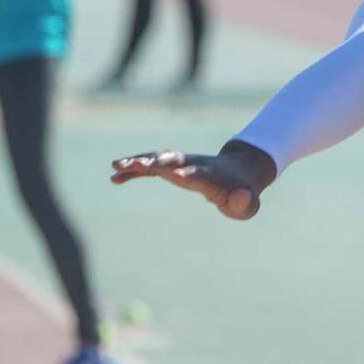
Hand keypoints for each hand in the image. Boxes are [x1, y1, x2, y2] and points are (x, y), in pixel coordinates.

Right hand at [109, 141, 276, 219]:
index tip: (170, 173)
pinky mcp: (173, 168)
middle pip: (173, 161)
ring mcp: (182, 164)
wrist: (241, 172)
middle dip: (156, 162)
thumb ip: (243, 203)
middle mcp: (194, 165)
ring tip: (115, 166)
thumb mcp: (248, 203)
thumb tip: (240, 198)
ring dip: (137, 162)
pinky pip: (150, 168)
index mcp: (211, 177)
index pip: (197, 174)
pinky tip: (115, 178)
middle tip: (136, 164)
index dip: (185, 173)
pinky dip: (134, 171)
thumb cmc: (244, 193)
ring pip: (158, 160)